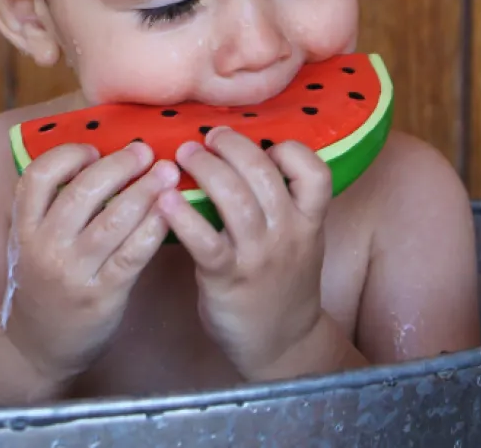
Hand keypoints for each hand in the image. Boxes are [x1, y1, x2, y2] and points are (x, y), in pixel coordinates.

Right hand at [3, 142, 178, 385]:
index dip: (67, 155)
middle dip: (118, 166)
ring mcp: (73, 273)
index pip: (37, 177)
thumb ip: (54, 207)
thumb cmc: (41, 285)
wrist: (34, 350)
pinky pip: (131, 254)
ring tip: (167, 173)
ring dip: (144, 191)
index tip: (93, 150)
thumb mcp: (31, 242)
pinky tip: (169, 211)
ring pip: (112, 221)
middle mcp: (44, 247)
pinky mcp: (101, 296)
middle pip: (81, 193)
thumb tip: (102, 158)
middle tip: (144, 151)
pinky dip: (152, 228)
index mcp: (24, 228)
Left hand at [157, 127, 332, 379]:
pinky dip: (183, 216)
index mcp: (308, 220)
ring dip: (206, 169)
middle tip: (208, 136)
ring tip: (184, 154)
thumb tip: (242, 150)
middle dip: (232, 146)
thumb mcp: (300, 238)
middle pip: (264, 174)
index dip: (291, 150)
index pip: (315, 172)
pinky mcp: (227, 278)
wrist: (283, 343)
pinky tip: (165, 200)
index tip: (265, 144)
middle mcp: (287, 233)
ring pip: (235, 199)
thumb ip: (282, 200)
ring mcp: (258, 257)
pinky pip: (205, 241)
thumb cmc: (282, 279)